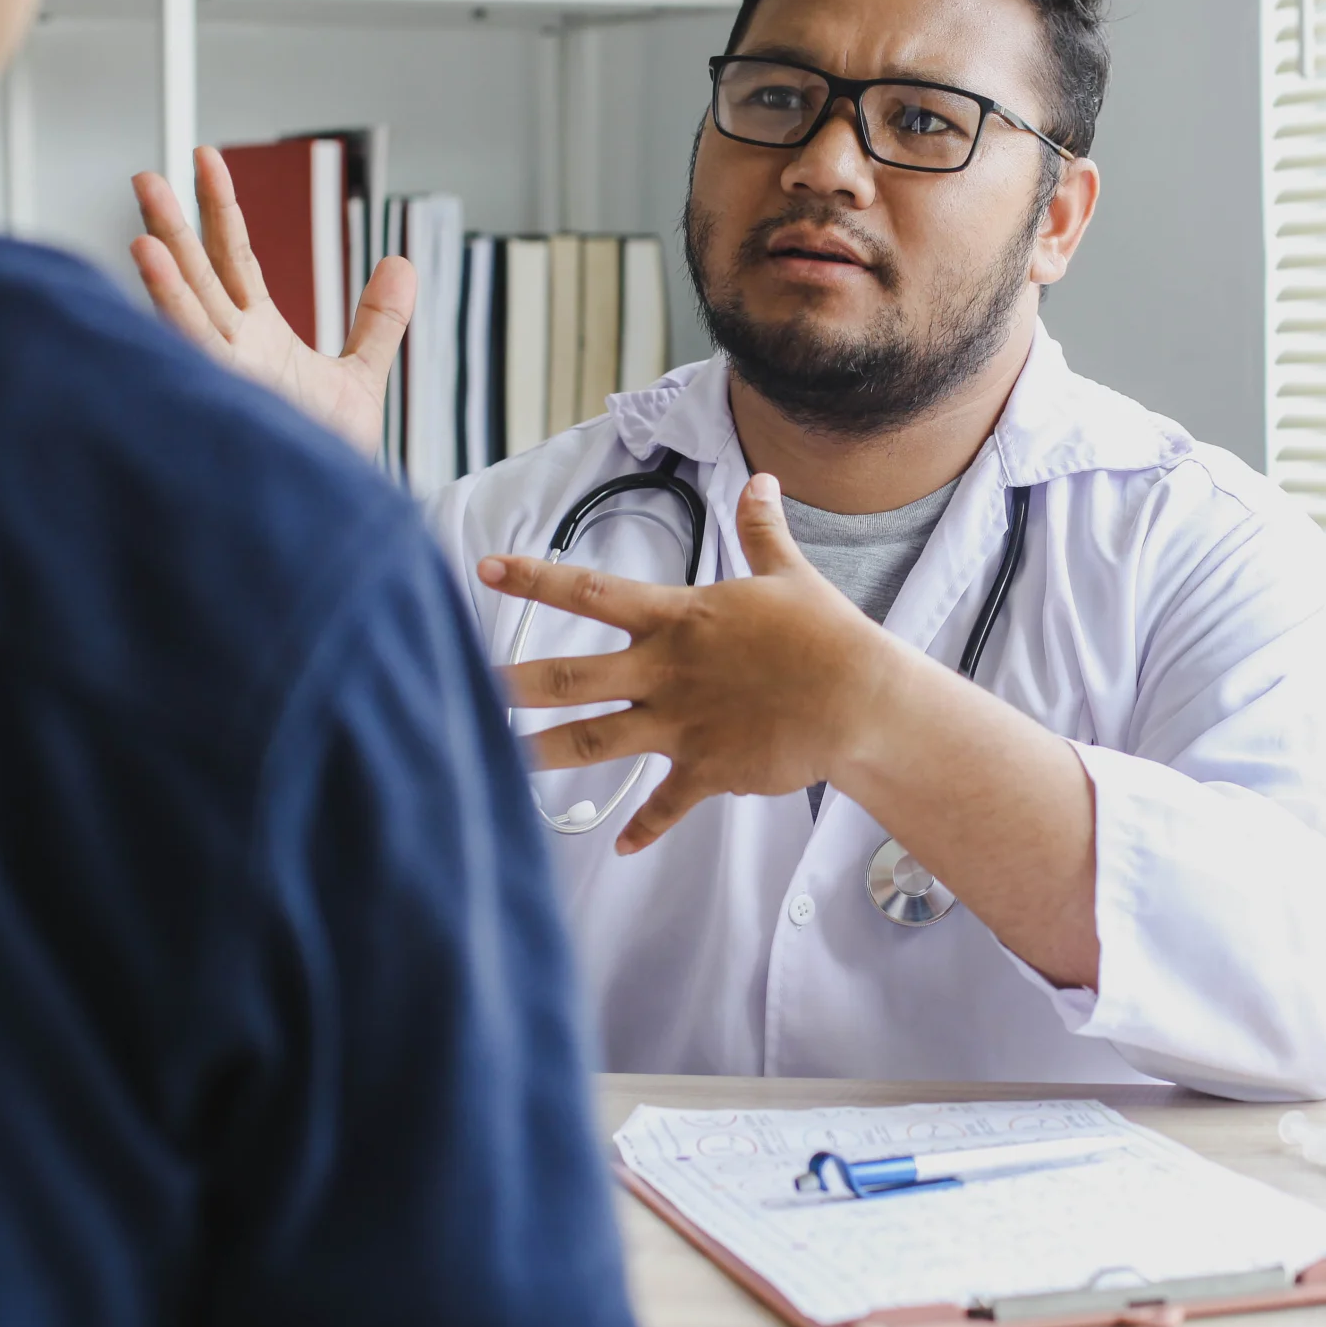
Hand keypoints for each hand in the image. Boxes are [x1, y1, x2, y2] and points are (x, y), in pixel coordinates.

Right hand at [129, 146, 414, 459]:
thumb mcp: (361, 375)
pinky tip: (151, 271)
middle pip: (198, 272)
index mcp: (258, 334)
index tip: (204, 159)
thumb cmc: (328, 457)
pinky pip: (195, 351)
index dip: (220, 208)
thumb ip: (379, 321)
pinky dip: (173, 311)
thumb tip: (402, 264)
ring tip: (142, 225)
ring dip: (163, 268)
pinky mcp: (226, 401)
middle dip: (172, 223)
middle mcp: (232, 348)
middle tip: (145, 175)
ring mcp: (224, 374)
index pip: (234, 257)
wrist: (330, 515)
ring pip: (186, 309)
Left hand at [481, 473, 915, 852]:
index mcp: (678, 620)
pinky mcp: (706, 769)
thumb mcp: (788, 573)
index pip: (592, 592)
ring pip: (595, 742)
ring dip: (544, 753)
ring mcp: (681, 725)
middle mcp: (666, 672)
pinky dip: (644, 826)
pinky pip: (665, 803)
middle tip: (465, 686)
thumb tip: (761, 480)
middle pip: (573, 678)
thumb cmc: (825, 634)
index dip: (536, 579)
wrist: (859, 699)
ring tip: (499, 761)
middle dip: (514, 683)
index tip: (486, 569)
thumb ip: (761, 529)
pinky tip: (621, 845)